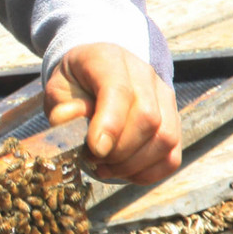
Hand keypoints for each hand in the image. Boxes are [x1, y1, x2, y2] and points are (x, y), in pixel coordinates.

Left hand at [45, 43, 181, 185]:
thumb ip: (62, 105)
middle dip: (119, 151)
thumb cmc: (74, 86)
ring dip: (133, 164)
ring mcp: (164, 97)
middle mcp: (144, 75)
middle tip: (93, 159)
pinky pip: (172, 156)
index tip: (95, 150)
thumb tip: (65, 120)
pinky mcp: (173, 121)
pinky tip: (124, 172)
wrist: (94, 76)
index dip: (110, 125)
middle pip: (148, 118)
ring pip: (165, 139)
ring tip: (106, 167)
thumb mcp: (58, 89)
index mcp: (109, 60)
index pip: (120, 91)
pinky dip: (148, 173)